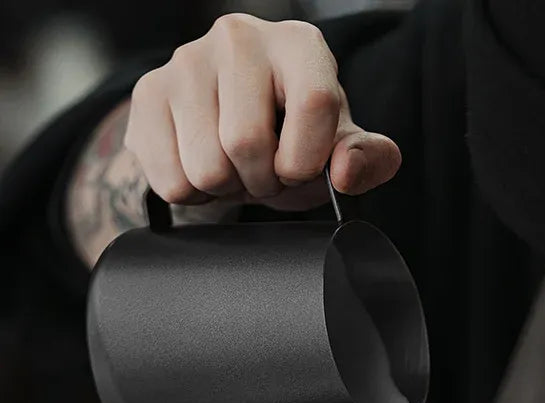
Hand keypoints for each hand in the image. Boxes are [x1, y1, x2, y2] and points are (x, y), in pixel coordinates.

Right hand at [125, 13, 400, 209]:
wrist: (235, 134)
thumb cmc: (296, 139)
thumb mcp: (340, 150)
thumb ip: (368, 160)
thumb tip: (345, 171)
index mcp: (300, 46)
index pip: (313, 103)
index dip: (307, 159)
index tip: (299, 170)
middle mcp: (240, 38)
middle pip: (246, 142)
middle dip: (261, 181)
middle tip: (265, 174)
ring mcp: (186, 61)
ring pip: (205, 167)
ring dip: (227, 189)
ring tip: (236, 169)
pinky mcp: (148, 93)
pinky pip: (171, 179)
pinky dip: (194, 193)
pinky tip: (204, 168)